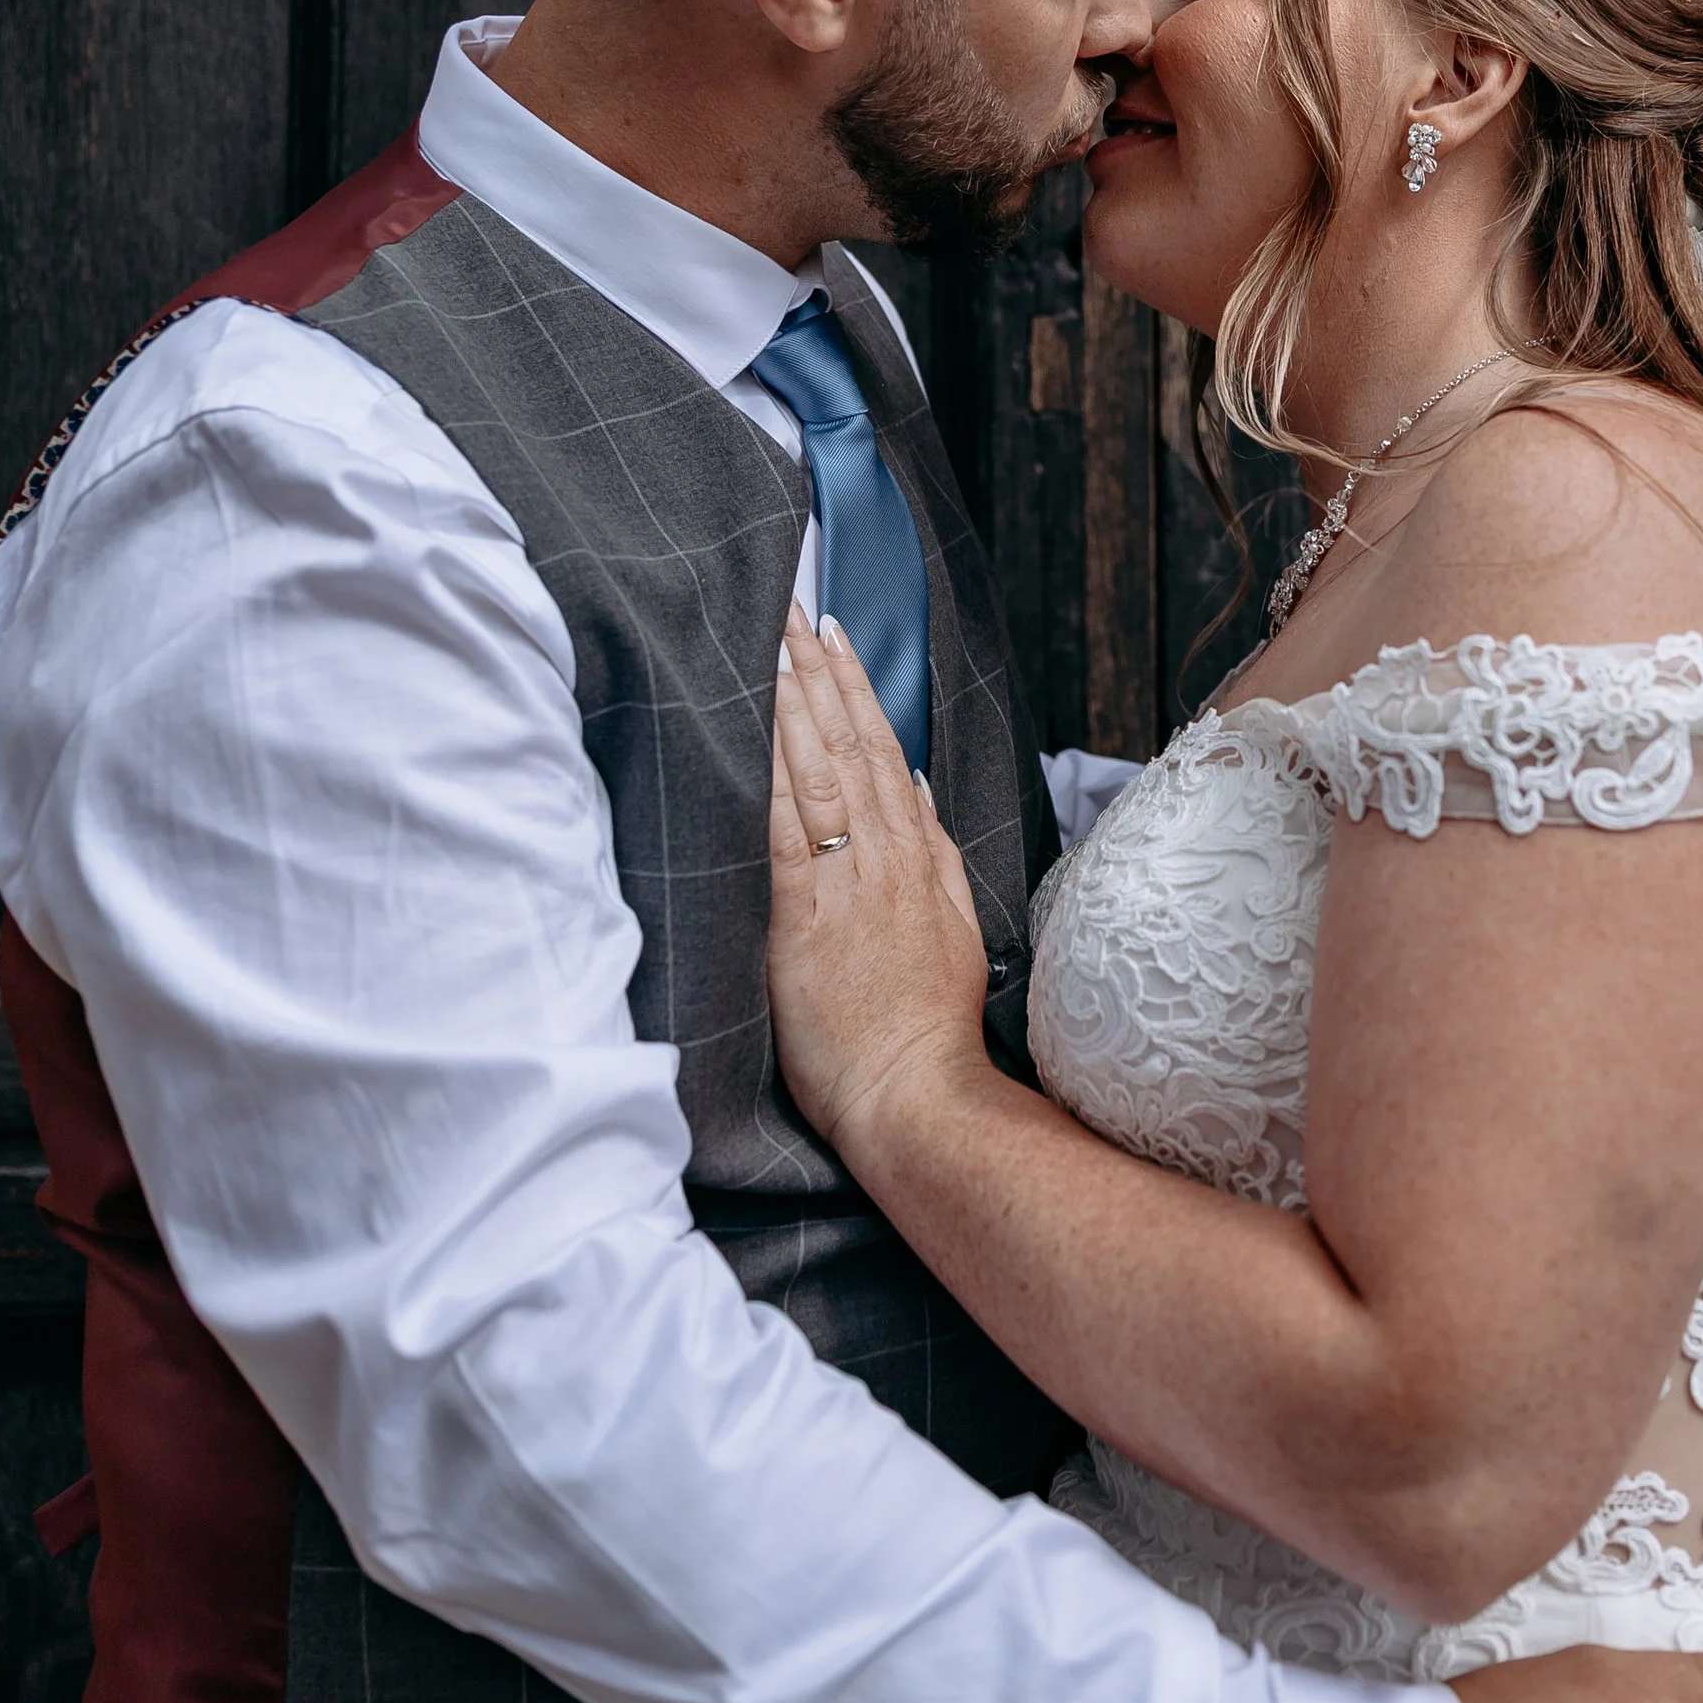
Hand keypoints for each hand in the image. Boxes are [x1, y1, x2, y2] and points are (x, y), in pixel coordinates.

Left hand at [765, 608, 990, 1153]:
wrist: (916, 1096)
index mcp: (916, 859)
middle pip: (847, 745)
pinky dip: (768, 776)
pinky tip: (749, 731)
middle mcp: (884, 859)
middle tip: (790, 607)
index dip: (854, 688)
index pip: (881, 751)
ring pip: (818, 773)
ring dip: (792, 703)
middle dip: (817, 671)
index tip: (832, 634)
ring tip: (770, 641)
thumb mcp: (953, 928)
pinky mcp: (803, 921)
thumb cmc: (924, 1027)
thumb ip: (935, 852)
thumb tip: (916, 788)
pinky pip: (781, 833)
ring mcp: (847, 886)